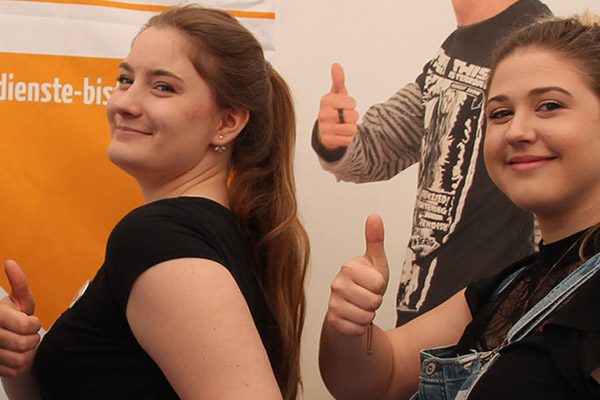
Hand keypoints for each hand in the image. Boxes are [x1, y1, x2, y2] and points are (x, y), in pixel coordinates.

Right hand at [0, 260, 40, 377]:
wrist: (6, 339)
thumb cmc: (14, 316)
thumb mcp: (19, 299)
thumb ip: (19, 283)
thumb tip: (10, 263)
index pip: (26, 325)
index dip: (34, 324)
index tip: (30, 322)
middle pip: (24, 343)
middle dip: (33, 339)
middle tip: (29, 334)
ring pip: (20, 360)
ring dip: (27, 353)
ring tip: (22, 345)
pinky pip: (15, 371)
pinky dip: (20, 365)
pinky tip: (15, 355)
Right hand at [317, 63, 358, 148]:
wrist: (325, 130)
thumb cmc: (334, 108)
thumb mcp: (337, 93)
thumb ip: (338, 80)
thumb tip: (336, 65)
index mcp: (325, 100)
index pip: (352, 102)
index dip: (351, 105)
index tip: (343, 106)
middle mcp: (323, 114)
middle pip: (353, 116)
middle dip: (352, 118)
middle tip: (343, 117)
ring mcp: (324, 128)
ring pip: (352, 129)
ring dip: (351, 128)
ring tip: (342, 126)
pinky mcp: (328, 141)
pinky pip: (348, 140)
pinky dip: (347, 138)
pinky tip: (340, 135)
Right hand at [326, 215, 388, 335]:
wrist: (349, 308)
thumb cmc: (364, 284)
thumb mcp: (375, 262)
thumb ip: (375, 240)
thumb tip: (374, 217)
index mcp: (348, 267)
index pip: (379, 283)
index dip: (381, 286)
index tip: (372, 283)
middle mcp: (337, 284)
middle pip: (374, 301)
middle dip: (376, 302)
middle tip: (367, 296)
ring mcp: (334, 303)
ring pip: (367, 317)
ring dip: (369, 314)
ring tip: (361, 306)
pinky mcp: (334, 321)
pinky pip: (359, 328)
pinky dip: (361, 326)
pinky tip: (354, 317)